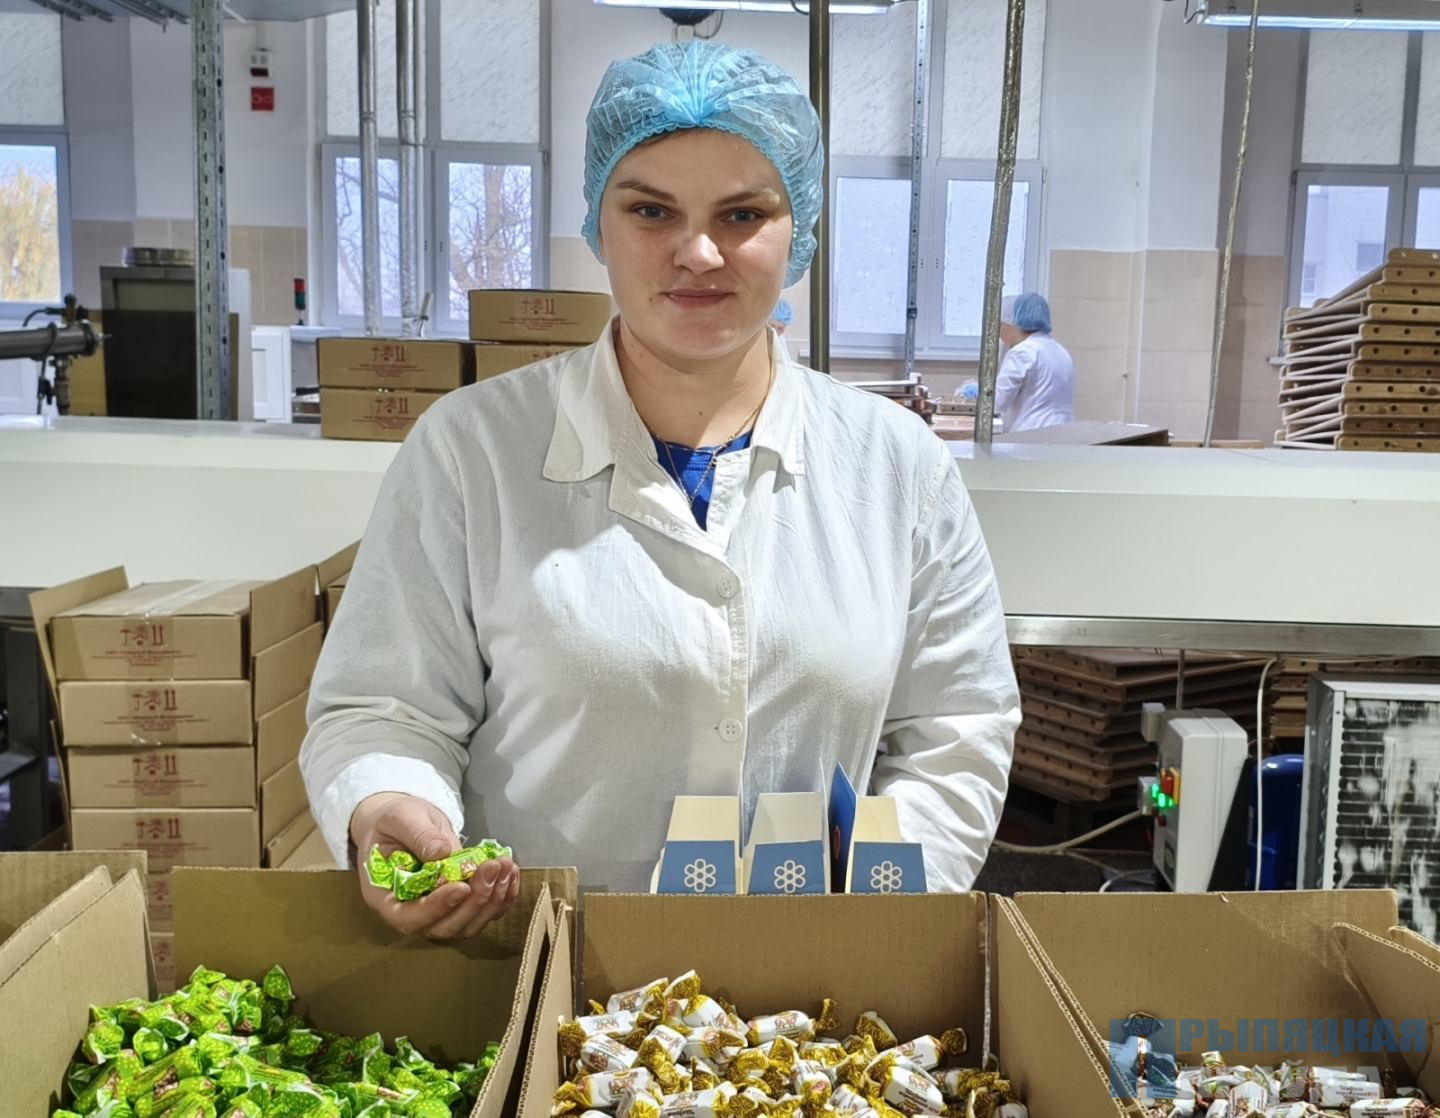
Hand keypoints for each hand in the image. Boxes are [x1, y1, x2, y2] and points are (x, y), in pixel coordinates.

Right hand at [349, 792, 519, 939]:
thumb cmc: (394, 822)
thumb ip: (418, 835)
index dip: (436, 909)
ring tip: (504, 865)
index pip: (408, 918)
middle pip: (444, 927)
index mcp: (386, 897)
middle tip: (490, 867)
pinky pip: (484, 912)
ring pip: (468, 924)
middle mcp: (411, 913)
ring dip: (492, 899)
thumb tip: (441, 852)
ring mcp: (438, 913)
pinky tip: (510, 871)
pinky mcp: (460, 904)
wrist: (405, 823)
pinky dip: (502, 897)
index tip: (460, 887)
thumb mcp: (401, 818)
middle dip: (473, 901)